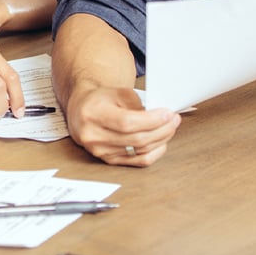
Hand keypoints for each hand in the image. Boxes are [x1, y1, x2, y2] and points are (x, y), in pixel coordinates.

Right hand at [65, 85, 180, 166]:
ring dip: (160, 140)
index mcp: (92, 114)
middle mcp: (93, 136)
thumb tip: (161, 116)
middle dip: (161, 129)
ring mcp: (100, 151)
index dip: (151, 120)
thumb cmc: (100, 99)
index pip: (127, 122)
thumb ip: (137, 103)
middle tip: (174, 120)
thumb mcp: (116, 92)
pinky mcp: (108, 160)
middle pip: (136, 139)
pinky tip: (161, 143)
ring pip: (139, 151)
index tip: (168, 114)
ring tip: (170, 128)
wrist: (81, 110)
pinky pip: (137, 162)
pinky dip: (154, 153)